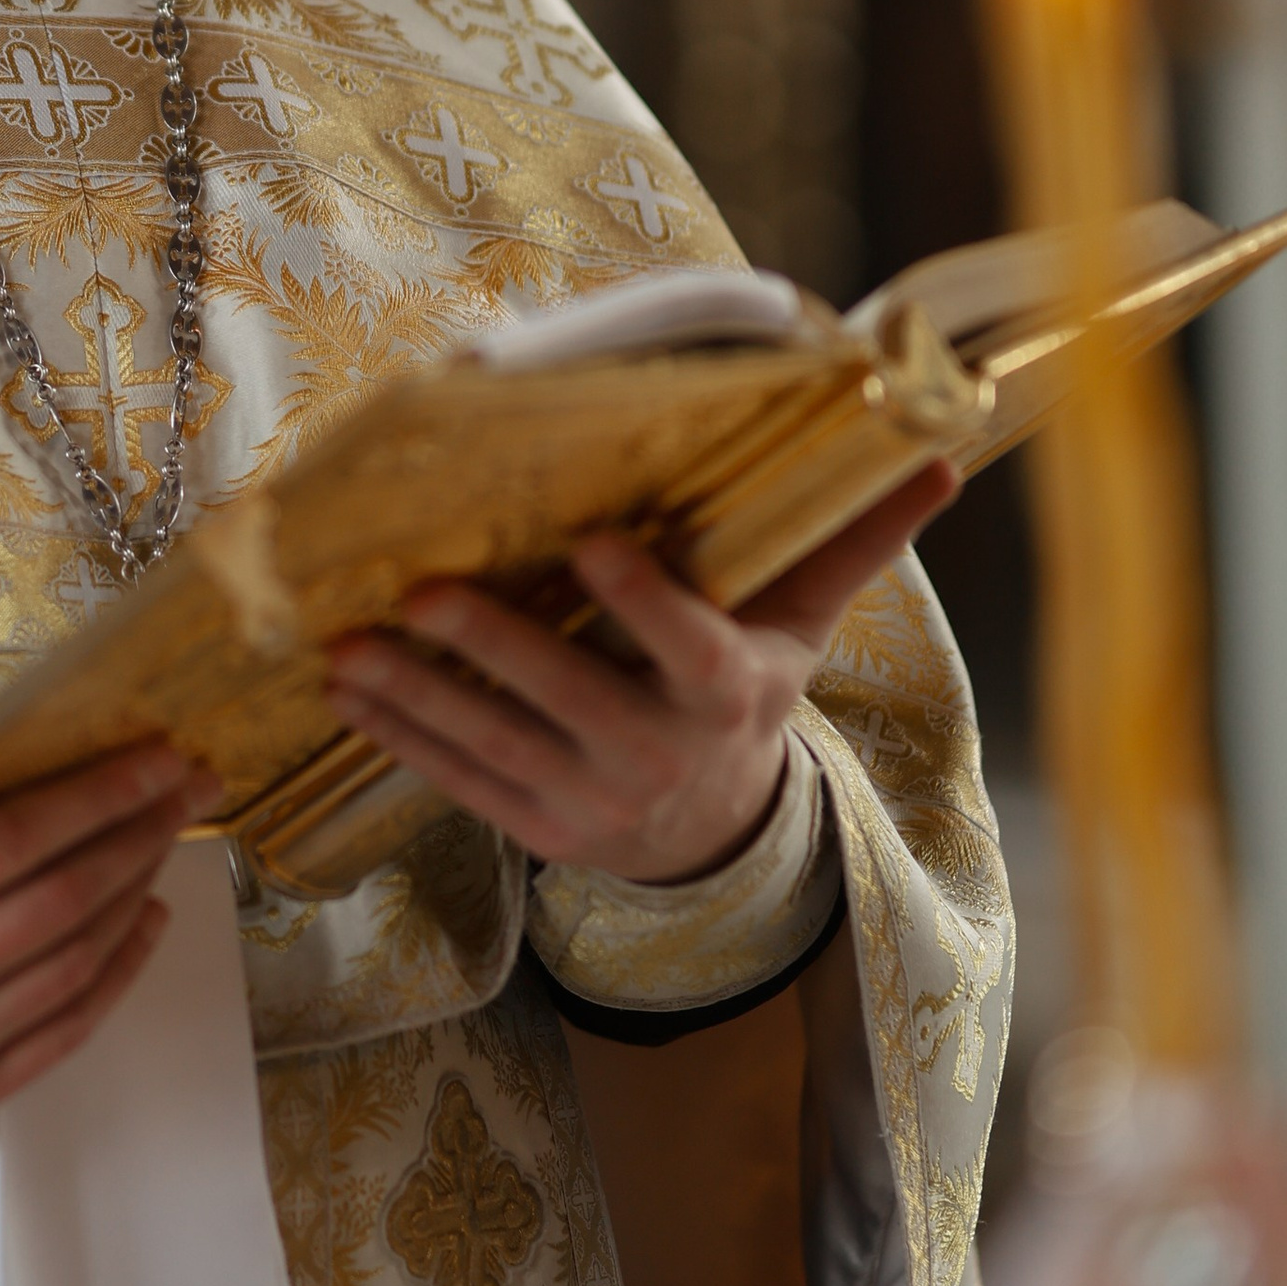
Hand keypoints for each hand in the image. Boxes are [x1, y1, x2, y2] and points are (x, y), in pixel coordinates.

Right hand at [0, 735, 214, 1132]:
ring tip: (162, 839)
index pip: (10, 842)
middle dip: (137, 832)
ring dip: (133, 892)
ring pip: (73, 964)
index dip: (95, 796)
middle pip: (58, 900)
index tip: (151, 758)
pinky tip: (139, 918)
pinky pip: (63, 1033)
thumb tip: (5, 727)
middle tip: (186, 786)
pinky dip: (116, 972)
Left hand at [321, 460, 958, 887]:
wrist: (716, 835)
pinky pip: (458, 782)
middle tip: (424, 590)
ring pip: (496, 745)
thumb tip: (940, 450)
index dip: (645, 604)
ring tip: (349, 645)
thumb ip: (850, 540)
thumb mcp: (803, 625)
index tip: (593, 544)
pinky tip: (346, 691)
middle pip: (572, 699)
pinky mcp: (536, 830)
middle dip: (495, 647)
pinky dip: (399, 737)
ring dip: (419, 695)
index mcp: (730, 696)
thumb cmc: (750, 695)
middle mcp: (659, 754)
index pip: (690, 651)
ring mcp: (592, 800)